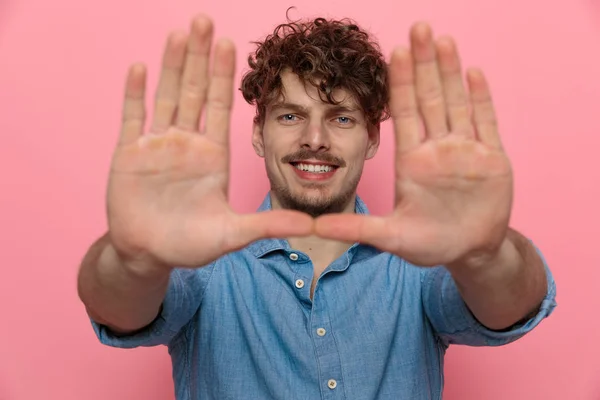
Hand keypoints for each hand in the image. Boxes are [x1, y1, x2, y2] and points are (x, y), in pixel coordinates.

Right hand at [107, 15, 312, 271]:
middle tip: (204, 19)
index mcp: (212, 155)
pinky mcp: (129, 155)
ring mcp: (157, 146)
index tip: (229, 43)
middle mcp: (186, 144)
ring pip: (165, 96)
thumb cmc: (190, 245)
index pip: (219, 106)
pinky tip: (140, 67)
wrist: (149, 255)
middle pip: (193, 91)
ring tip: (178, 33)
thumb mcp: (232, 234)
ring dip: (170, 65)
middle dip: (199, 57)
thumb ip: (268, 226)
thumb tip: (312, 227)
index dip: (222, 75)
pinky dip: (135, 94)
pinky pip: (132, 118)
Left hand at [315, 22, 512, 266]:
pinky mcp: (492, 158)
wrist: (471, 252)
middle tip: (418, 26)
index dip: (400, 82)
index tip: (394, 51)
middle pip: (430, 98)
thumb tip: (316, 228)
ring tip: (442, 39)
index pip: (404, 113)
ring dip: (450, 71)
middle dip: (424, 63)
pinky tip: (473, 72)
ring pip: (456, 102)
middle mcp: (436, 149)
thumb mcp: (392, 238)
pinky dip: (480, 98)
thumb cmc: (431, 245)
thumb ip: (358, 230)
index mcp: (412, 161)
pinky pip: (485, 122)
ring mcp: (465, 151)